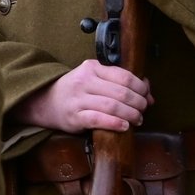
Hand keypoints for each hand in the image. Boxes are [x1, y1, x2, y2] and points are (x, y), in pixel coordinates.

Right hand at [14, 59, 151, 132]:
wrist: (46, 102)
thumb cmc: (76, 91)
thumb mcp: (94, 78)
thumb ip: (119, 82)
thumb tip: (149, 92)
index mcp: (91, 68)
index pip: (124, 76)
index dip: (141, 88)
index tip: (147, 97)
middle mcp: (84, 81)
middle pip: (121, 93)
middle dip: (139, 103)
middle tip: (143, 110)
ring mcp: (78, 99)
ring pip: (113, 106)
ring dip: (131, 115)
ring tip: (137, 119)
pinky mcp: (74, 116)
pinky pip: (98, 120)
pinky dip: (115, 123)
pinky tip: (124, 126)